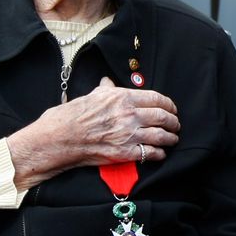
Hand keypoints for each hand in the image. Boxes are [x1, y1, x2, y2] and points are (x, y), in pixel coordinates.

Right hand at [6, 77, 179, 188]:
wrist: (60, 137)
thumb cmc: (73, 115)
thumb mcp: (92, 95)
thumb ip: (106, 89)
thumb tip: (108, 82)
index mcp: (123, 97)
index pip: (156, 98)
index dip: (169, 105)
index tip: (172, 108)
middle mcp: (129, 115)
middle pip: (163, 117)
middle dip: (173, 122)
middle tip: (176, 125)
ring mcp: (128, 134)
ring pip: (161, 136)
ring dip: (170, 138)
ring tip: (173, 139)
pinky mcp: (124, 152)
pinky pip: (150, 153)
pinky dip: (159, 153)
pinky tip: (161, 153)